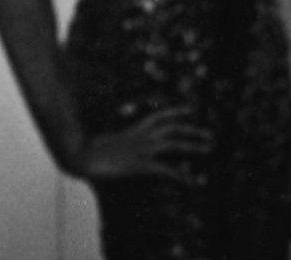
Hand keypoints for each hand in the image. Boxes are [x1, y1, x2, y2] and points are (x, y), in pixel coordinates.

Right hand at [71, 107, 212, 182]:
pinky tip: (191, 180)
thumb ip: (121, 141)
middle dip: (193, 130)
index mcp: (134, 130)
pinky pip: (164, 168)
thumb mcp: (109, 142)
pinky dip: (180, 174)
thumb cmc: (90, 150)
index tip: (190, 109)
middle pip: (173, 127)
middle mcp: (142, 136)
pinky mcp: (138, 164)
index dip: (176, 111)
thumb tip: (124, 143)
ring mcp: (141, 149)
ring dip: (193, 145)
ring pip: (174, 142)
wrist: (80, 155)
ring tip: (209, 148)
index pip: (159, 115)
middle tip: (211, 134)